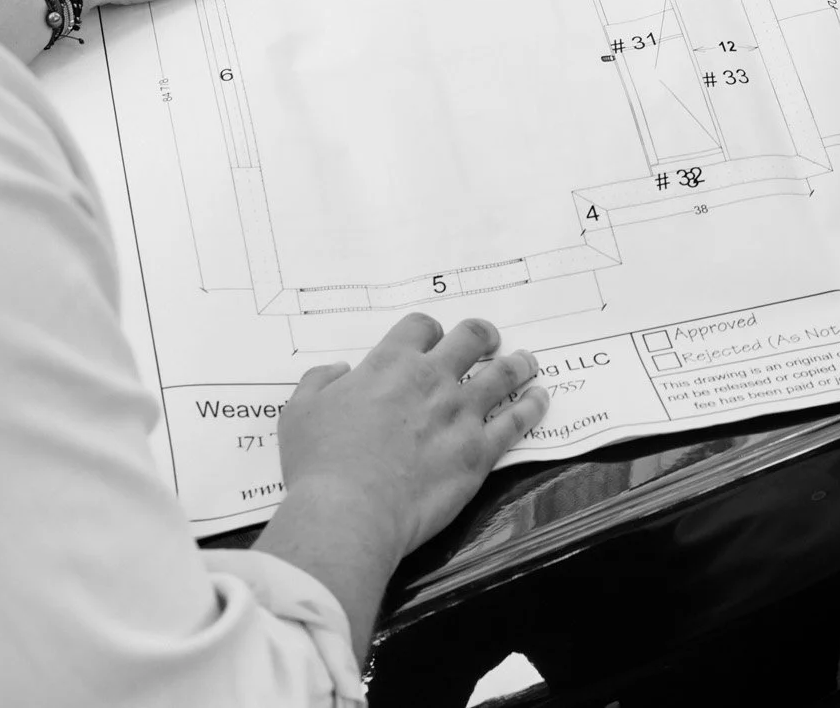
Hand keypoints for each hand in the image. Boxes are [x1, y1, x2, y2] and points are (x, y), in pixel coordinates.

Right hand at [276, 315, 547, 558]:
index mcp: (390, 364)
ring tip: (525, 362)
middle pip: (471, 339)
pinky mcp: (480, 451)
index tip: (433, 339)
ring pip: (502, 374)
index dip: (429, 330)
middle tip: (488, 340)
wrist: (351, 511)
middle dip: (482, 336)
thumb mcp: (300, 411)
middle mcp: (432, 380)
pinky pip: (516, 422)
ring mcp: (461, 414)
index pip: (421, 327)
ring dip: (517, 364)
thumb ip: (319, 381)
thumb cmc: (320, 463)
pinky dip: (532, 407)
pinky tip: (539, 400)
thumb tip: (338, 370)